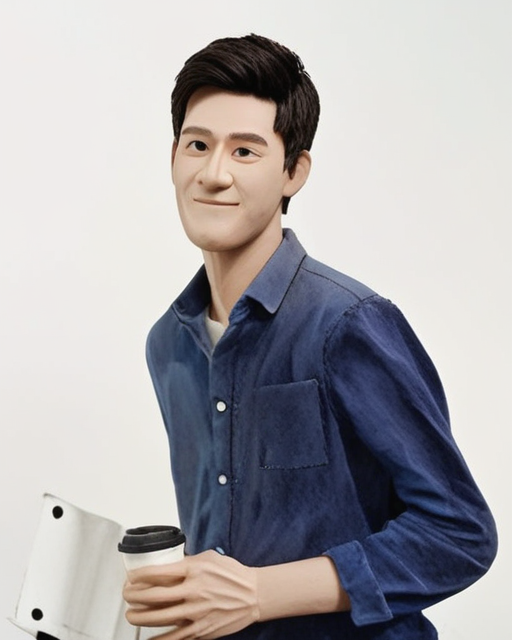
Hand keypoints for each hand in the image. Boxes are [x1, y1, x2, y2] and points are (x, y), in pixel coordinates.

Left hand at [122, 549, 259, 638]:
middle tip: (126, 594)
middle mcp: (193, 591)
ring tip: (130, 614)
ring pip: (159, 618)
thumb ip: (187, 562)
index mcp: (194, 570)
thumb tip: (167, 566)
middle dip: (133, 596)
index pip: (158, 572)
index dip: (139, 576)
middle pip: (153, 596)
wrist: (253, 595)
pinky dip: (158, 639)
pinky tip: (148, 638)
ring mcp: (196, 612)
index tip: (131, 576)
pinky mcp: (201, 630)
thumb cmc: (232, 574)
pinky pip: (174, 637)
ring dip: (139, 617)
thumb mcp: (209, 558)